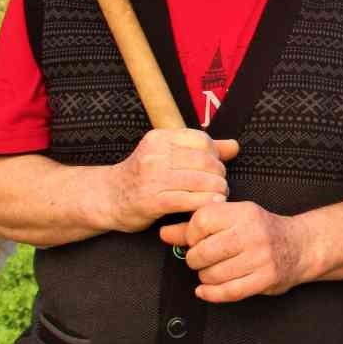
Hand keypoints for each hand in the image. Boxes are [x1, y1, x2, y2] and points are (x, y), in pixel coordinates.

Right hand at [105, 130, 238, 232]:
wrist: (108, 198)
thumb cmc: (142, 177)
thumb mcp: (167, 156)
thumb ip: (201, 150)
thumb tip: (234, 146)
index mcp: (160, 138)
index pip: (202, 140)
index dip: (215, 155)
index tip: (213, 167)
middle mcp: (155, 155)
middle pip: (205, 161)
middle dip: (219, 175)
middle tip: (220, 185)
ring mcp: (152, 178)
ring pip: (201, 181)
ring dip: (216, 190)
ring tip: (217, 195)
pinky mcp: (152, 200)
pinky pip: (189, 200)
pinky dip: (205, 203)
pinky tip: (211, 205)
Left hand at [160, 200, 313, 301]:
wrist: (300, 246)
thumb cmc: (262, 231)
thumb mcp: (233, 219)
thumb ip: (196, 226)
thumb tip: (164, 233)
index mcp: (243, 212)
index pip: (201, 221)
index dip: (191, 235)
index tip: (195, 240)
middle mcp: (253, 233)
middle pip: (204, 251)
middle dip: (195, 259)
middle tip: (201, 259)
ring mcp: (261, 257)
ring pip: (213, 274)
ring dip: (205, 277)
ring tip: (211, 271)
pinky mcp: (266, 278)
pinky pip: (229, 291)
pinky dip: (211, 294)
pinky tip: (206, 290)